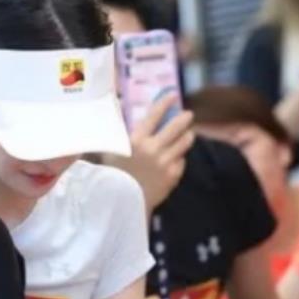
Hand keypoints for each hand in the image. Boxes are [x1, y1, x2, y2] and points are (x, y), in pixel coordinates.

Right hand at [108, 97, 193, 211]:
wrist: (121, 204)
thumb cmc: (112, 177)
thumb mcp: (111, 152)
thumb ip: (119, 133)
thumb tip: (119, 109)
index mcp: (136, 140)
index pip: (155, 114)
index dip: (166, 102)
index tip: (173, 95)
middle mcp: (153, 149)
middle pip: (178, 125)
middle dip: (185, 118)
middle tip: (187, 116)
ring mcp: (165, 163)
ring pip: (185, 141)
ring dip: (186, 136)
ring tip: (185, 136)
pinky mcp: (172, 176)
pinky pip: (182, 161)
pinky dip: (179, 159)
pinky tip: (173, 160)